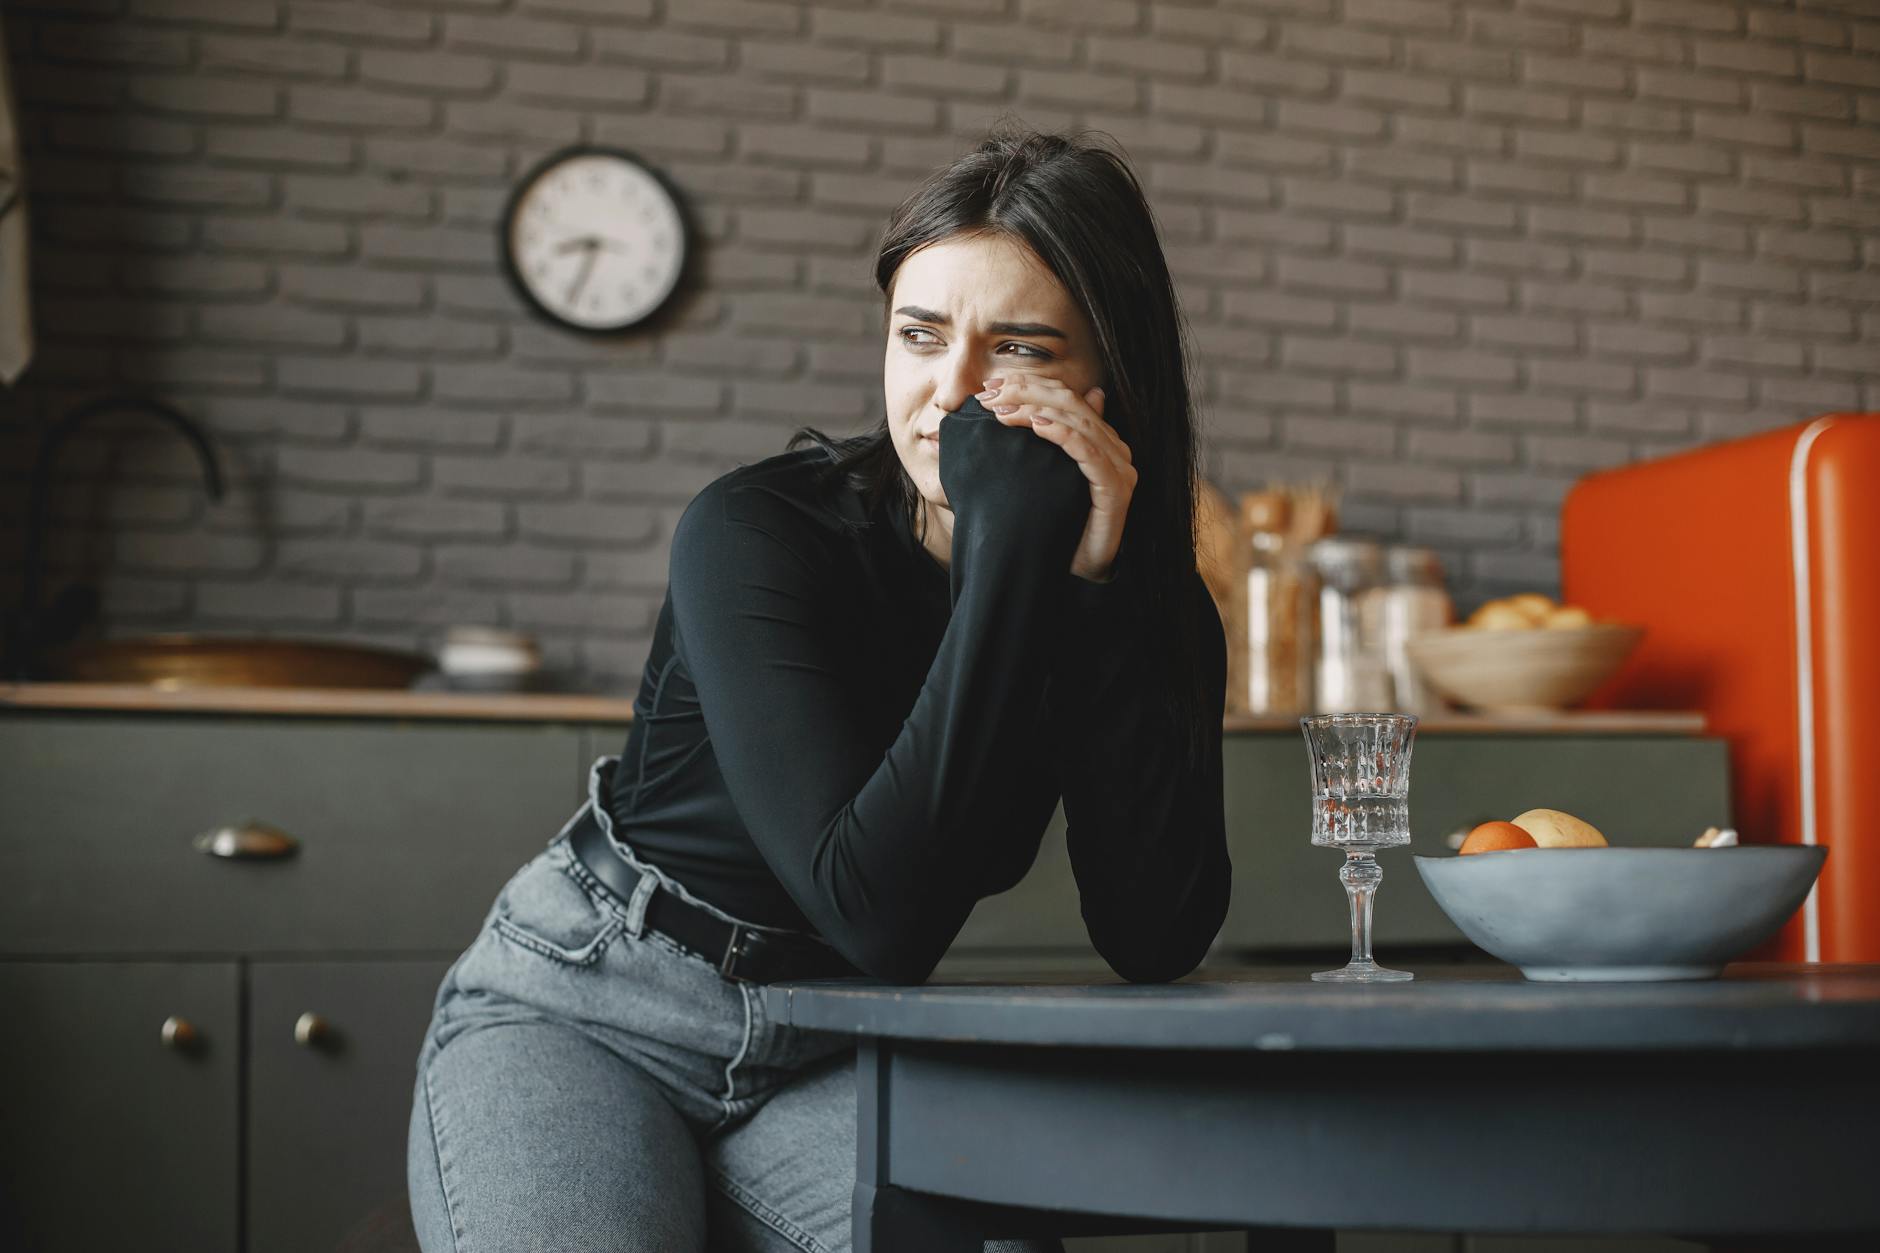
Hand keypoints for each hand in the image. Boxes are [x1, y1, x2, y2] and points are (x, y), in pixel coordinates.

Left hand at [977, 374, 1134, 581]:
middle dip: (1026, 392)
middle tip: (989, 395)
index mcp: (1097, 439)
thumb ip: (1031, 447)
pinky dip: (1062, 433)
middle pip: (1070, 403)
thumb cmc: (1055, 527)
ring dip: (1036, 409)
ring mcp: (1118, 468)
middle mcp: (1113, 448)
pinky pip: (1089, 451)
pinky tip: (1036, 424)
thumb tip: (1012, 414)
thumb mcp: (1036, 478)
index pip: (1065, 397)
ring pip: (1078, 422)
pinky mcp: (1116, 489)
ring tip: (1002, 410)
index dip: (1030, 385)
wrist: (1073, 573)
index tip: (990, 386)